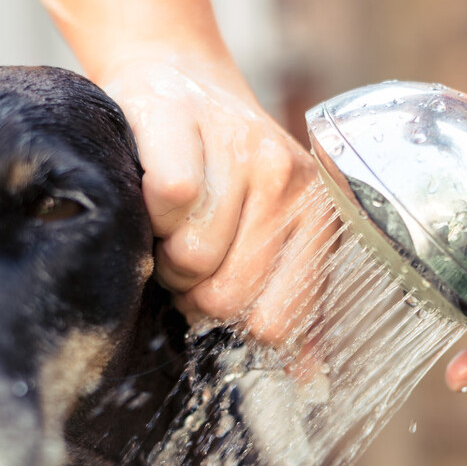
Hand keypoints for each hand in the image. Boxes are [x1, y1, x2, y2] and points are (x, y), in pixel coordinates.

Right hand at [101, 55, 326, 343]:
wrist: (178, 81)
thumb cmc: (219, 176)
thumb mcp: (270, 237)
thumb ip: (289, 307)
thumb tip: (307, 384)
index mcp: (319, 219)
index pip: (277, 323)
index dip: (231, 322)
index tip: (214, 292)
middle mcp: (291, 183)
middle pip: (227, 297)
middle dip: (192, 288)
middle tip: (186, 251)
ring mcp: (243, 150)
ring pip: (193, 259)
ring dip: (165, 252)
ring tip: (170, 222)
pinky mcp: (187, 125)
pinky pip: (168, 206)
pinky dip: (147, 213)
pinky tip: (152, 193)